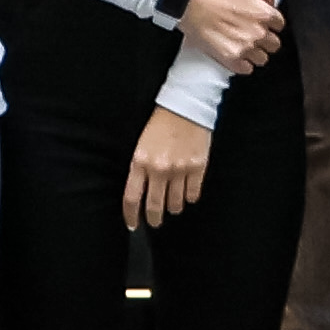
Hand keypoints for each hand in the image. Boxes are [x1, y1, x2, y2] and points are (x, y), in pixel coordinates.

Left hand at [122, 107, 211, 231]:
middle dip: (154, 219)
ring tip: (172, 205)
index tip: (132, 224)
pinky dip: (189, 197)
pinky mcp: (198, 167)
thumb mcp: (141, 144)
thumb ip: (139, 167)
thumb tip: (139, 191)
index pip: (132, 197)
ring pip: (175, 204)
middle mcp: (159, 169)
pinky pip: (193, 194)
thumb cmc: (160, 123)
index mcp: (140, 161)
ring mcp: (180, 169)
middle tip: (155, 222)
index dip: (131, 215)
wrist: (185, 105)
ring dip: (173, 207)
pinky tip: (187, 193)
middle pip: (154, 206)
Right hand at [175, 0, 281, 71]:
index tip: (261, 21)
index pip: (280, 25)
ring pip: (262, 58)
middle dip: (265, 38)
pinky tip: (235, 53)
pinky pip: (247, 69)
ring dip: (255, 52)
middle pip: (274, 44)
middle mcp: (257, 32)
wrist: (187, 3)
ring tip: (242, 44)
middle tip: (252, 33)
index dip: (270, 22)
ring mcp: (245, 47)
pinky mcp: (230, 58)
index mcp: (263, 13)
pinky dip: (243, 64)